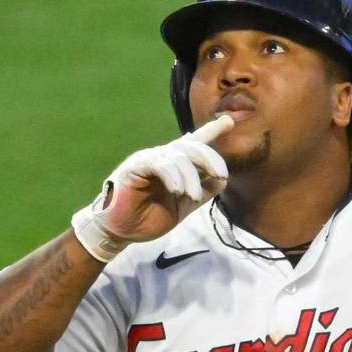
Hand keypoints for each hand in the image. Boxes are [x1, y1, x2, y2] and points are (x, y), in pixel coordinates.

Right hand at [72, 115, 233, 260]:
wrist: (123, 231)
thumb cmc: (150, 217)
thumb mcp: (185, 205)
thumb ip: (204, 191)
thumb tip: (222, 179)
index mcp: (176, 165)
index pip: (195, 143)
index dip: (212, 131)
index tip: (229, 121)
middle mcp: (163, 157)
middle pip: (192, 147)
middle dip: (210, 158)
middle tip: (222, 175)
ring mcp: (149, 159)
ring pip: (178, 157)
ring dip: (191, 177)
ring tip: (193, 196)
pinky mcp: (135, 167)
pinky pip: (158, 164)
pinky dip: (172, 175)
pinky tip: (177, 189)